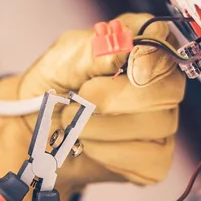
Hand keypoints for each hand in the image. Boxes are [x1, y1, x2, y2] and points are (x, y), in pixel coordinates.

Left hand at [0, 13, 185, 200]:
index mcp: (139, 46)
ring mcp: (162, 122)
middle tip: (80, 101)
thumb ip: (93, 52)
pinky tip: (92, 147)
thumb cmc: (53, 89)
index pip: (164, 42)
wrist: (34, 130)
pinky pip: (148, 158)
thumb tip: (122, 52)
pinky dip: (110, 154)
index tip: (128, 68)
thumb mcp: (63, 60)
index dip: (150, 57)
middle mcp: (159, 82)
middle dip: (114, 99)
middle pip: (166, 90)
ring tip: (76, 125)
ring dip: (102, 128)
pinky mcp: (155, 158)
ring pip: (156, 125)